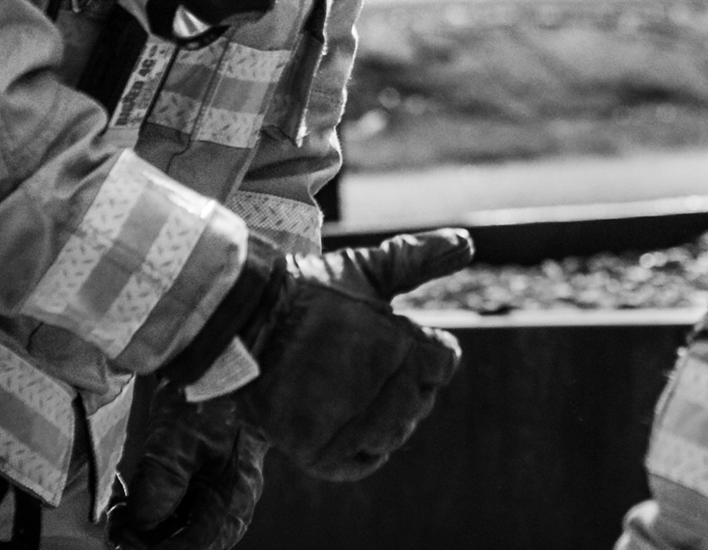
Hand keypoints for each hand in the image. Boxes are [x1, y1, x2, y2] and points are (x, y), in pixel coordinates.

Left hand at [112, 375, 266, 549]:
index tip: (124, 538)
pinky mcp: (203, 471)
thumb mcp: (181, 437)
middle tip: (115, 523)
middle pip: (187, 539)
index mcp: (232, 496)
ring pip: (180, 523)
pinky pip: (178, 502)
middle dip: (148, 537)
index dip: (156, 549)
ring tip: (119, 509)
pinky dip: (152, 504)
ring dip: (148, 522)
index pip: (197, 545)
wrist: (223, 354)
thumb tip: (140, 522)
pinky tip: (131, 492)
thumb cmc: (211, 393)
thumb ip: (162, 483)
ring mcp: (217, 485)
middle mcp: (229, 498)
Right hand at [237, 229, 474, 480]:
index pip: (444, 362)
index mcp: (401, 344)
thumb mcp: (366, 268)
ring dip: (384, 417)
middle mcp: (383, 387)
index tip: (395, 341)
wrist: (239, 319)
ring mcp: (350, 422)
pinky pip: (362, 464)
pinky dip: (363, 452)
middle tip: (365, 366)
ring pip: (395, 433)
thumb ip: (419, 259)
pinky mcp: (318, 449)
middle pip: (421, 401)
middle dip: (405, 384)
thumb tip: (468, 241)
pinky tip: (351, 427)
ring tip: (352, 393)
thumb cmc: (308, 291)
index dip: (425, 351)